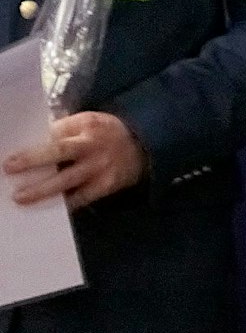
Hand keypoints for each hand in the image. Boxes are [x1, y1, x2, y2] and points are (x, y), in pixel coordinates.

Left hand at [5, 111, 147, 209]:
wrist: (144, 146)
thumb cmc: (106, 134)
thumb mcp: (88, 123)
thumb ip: (64, 131)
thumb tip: (31, 145)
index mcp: (86, 123)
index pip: (54, 131)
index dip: (33, 143)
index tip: (11, 154)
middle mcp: (93, 143)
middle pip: (60, 151)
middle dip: (33, 159)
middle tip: (9, 167)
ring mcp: (100, 166)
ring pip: (68, 179)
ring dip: (42, 189)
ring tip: (20, 197)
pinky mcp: (107, 184)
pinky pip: (81, 197)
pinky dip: (64, 203)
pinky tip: (47, 209)